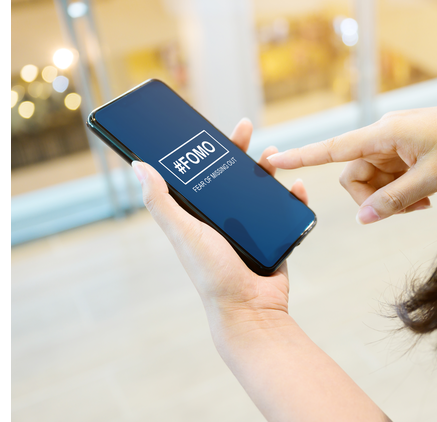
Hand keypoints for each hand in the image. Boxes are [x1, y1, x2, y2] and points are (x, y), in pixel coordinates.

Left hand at [131, 118, 307, 326]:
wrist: (251, 309)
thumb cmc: (212, 274)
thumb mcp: (184, 233)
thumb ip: (161, 203)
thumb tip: (139, 165)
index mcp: (199, 216)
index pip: (201, 174)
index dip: (205, 150)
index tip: (210, 128)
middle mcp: (224, 219)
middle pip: (233, 175)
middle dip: (240, 149)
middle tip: (246, 127)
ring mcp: (252, 228)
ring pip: (261, 189)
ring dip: (269, 168)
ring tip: (275, 154)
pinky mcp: (276, 237)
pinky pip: (287, 210)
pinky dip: (294, 197)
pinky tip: (297, 187)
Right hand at [268, 96, 436, 223]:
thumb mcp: (433, 179)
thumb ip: (395, 200)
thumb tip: (363, 219)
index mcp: (385, 133)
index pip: (333, 148)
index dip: (302, 156)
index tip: (272, 159)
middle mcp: (384, 135)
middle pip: (354, 175)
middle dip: (373, 199)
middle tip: (408, 209)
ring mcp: (395, 143)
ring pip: (373, 180)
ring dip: (392, 198)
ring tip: (425, 202)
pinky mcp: (407, 149)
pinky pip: (390, 177)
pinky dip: (402, 191)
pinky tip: (427, 196)